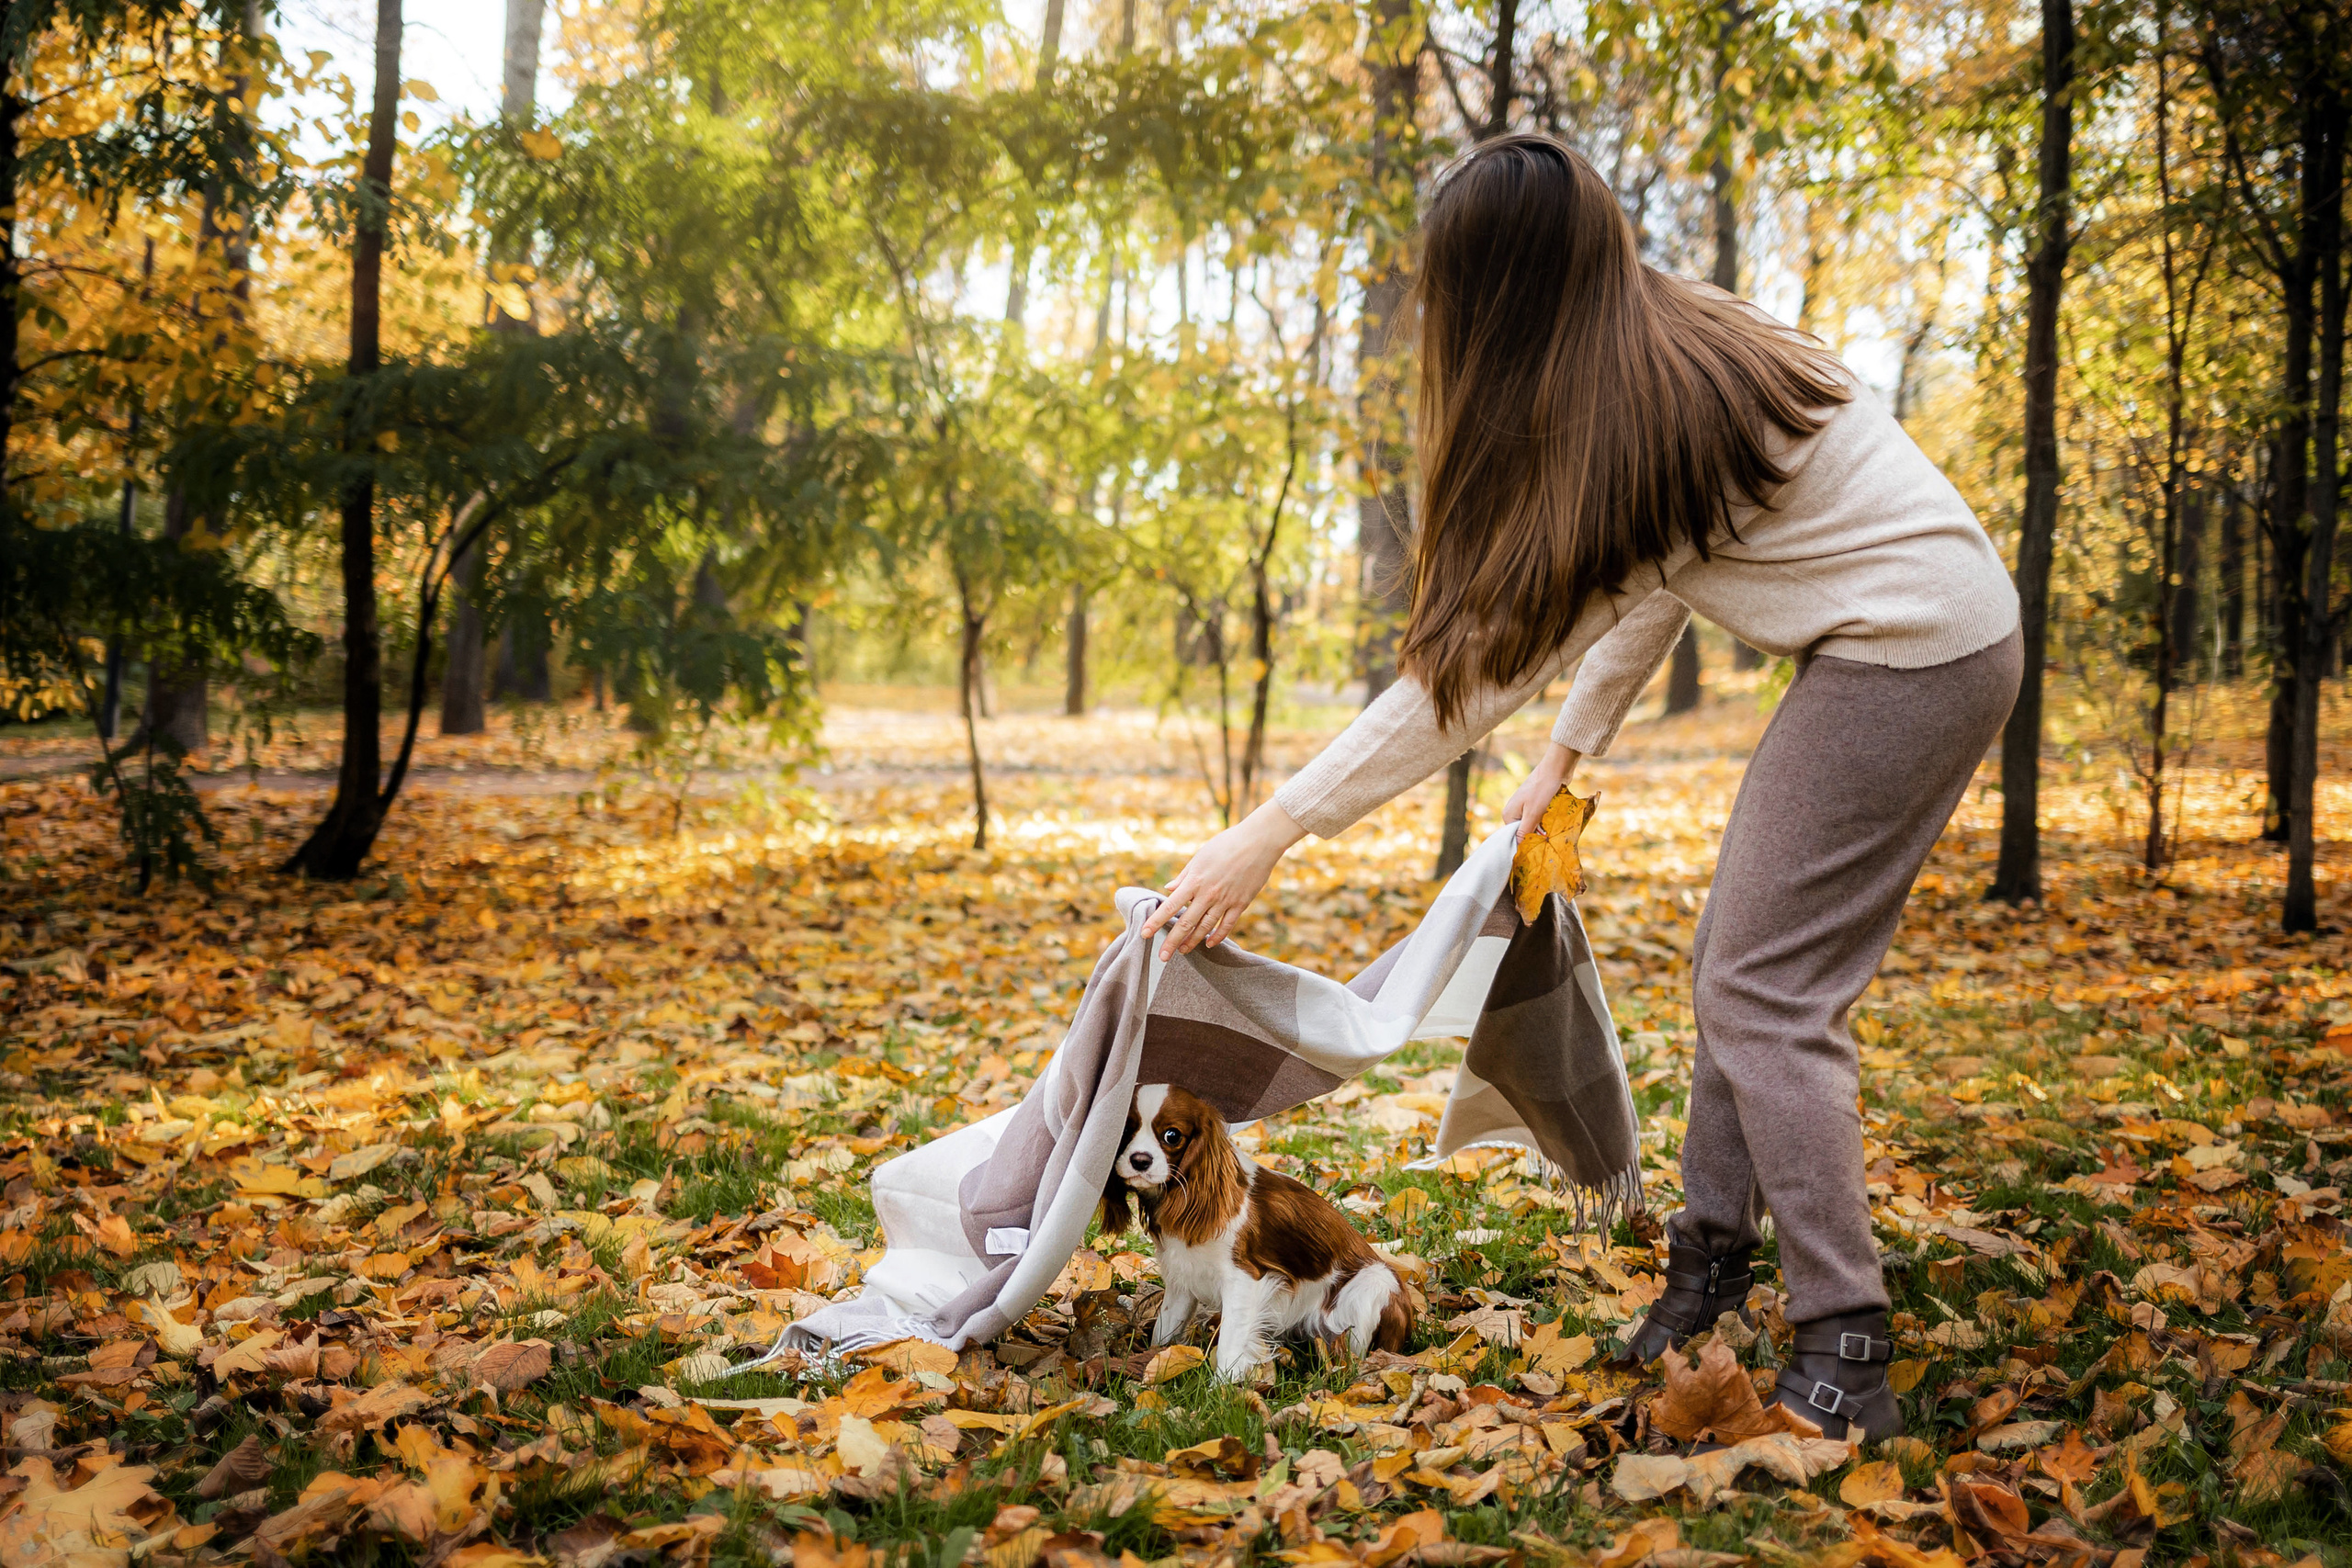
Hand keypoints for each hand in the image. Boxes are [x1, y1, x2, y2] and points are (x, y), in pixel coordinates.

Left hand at [1141, 801, 1306, 959]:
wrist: (1258, 842)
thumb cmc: (1226, 844)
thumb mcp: (1200, 856)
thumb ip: (1184, 876)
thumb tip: (1168, 888)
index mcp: (1195, 880)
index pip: (1171, 906)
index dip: (1156, 921)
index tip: (1144, 934)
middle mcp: (1208, 893)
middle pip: (1186, 922)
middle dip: (1172, 941)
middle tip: (1162, 957)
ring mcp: (1225, 900)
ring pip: (1205, 927)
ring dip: (1192, 941)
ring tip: (1182, 951)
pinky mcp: (1241, 903)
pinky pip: (1227, 925)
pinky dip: (1217, 936)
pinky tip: (1209, 944)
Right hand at [1501, 743, 1582, 837]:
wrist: (1555, 769)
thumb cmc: (1543, 790)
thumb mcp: (1533, 814)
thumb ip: (1525, 831)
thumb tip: (1517, 847)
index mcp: (1508, 815)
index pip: (1515, 837)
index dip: (1527, 842)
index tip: (1539, 845)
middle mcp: (1514, 811)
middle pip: (1524, 831)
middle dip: (1536, 834)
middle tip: (1548, 836)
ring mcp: (1524, 807)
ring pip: (1533, 825)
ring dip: (1543, 827)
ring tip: (1552, 827)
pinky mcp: (1535, 803)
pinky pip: (1539, 817)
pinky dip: (1546, 820)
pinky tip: (1553, 820)